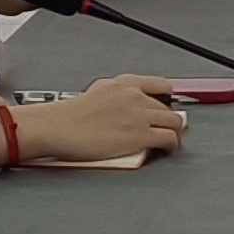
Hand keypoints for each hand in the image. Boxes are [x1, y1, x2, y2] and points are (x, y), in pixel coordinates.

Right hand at [16, 75, 187, 169]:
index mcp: (125, 83)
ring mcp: (139, 114)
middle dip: (170, 120)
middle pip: (169, 107)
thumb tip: (125, 108)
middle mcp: (136, 95)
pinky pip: (169, 139)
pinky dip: (172, 146)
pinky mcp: (139, 135)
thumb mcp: (97, 92)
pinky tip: (166, 150)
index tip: (168, 107)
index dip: (168, 99)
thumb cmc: (69, 115)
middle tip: (167, 130)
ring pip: (175, 122)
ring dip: (175, 133)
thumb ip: (117, 97)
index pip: (162, 85)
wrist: (57, 126)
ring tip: (170, 142)